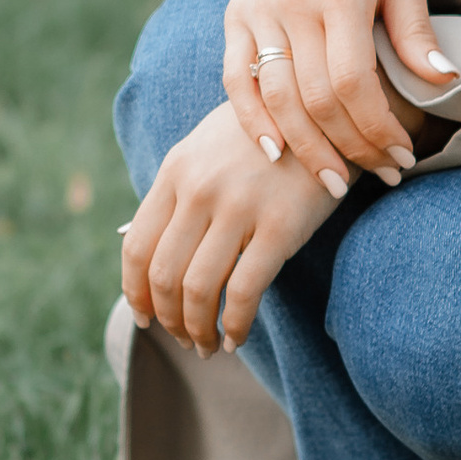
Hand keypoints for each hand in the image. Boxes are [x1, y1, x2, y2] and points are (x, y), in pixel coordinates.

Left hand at [120, 102, 344, 355]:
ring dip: (197, 330)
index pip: (136, 245)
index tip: (144, 318)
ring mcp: (239, 206)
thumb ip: (178, 192)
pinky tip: (235, 339)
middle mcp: (200, 188)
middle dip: (167, 319)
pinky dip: (235, 326)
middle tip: (181, 339)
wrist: (325, 114)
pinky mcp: (281, 226)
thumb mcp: (207, 150)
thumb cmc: (264, 139)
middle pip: (163, 274)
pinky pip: (245, 291)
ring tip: (205, 345)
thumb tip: (146, 250)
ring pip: (198, 289)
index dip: (135, 292)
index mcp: (176, 170)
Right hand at [224, 0, 456, 187]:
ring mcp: (257, 13)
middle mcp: (292, 4)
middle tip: (381, 174)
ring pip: (275, 98)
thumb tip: (445, 82)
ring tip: (334, 181)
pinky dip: (252, 121)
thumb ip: (415, 29)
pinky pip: (235, 80)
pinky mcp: (235, 19)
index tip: (404, 154)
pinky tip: (276, 153)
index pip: (353, 80)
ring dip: (306, 149)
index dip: (378, 127)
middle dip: (351, 148)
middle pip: (316, 98)